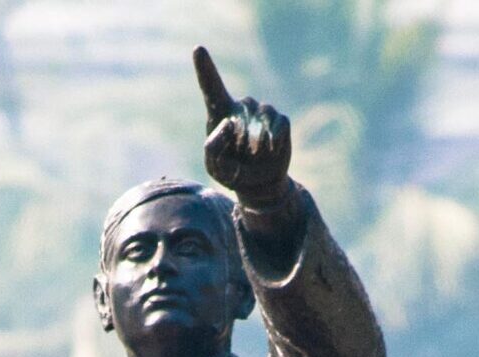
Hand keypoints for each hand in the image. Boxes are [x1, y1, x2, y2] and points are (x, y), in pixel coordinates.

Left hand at [194, 46, 290, 206]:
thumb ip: (213, 147)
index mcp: (220, 113)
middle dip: (240, 140)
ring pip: (261, 117)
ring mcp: (262, 112)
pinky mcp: (280, 121)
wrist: (259, 185)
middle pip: (240, 114)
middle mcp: (241, 107)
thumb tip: (228, 122)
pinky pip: (279, 125)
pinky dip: (275, 140)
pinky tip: (271, 151)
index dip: (205, 68)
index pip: (211, 86)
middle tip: (241, 157)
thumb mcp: (215, 168)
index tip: (198, 49)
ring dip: (257, 142)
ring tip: (255, 156)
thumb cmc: (232, 172)